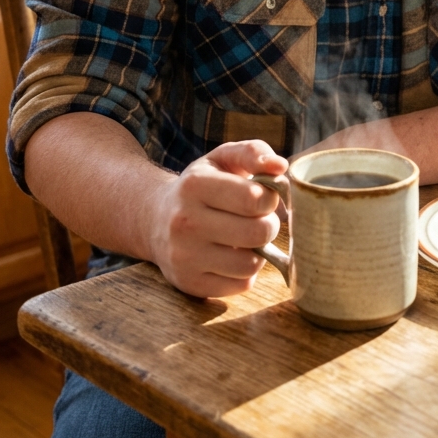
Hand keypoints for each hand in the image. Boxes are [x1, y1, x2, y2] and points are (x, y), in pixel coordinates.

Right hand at [150, 139, 287, 297]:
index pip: (254, 198)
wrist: (156, 220)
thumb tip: (280, 166)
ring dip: (258, 251)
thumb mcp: (222, 159)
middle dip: (269, 225)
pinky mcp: (190, 283)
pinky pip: (241, 285)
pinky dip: (245, 272)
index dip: (270, 198)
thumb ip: (254, 152)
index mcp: (195, 185)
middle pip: (257, 232)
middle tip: (259, 219)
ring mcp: (184, 256)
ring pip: (251, 264)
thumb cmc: (202, 186)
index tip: (263, 197)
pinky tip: (232, 256)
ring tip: (245, 238)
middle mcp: (185, 222)